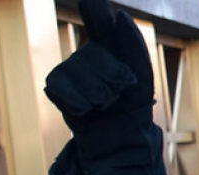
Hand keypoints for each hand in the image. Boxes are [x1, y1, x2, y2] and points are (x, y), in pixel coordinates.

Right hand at [44, 0, 155, 164]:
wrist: (122, 137)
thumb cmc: (134, 103)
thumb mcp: (143, 74)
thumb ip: (134, 45)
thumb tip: (120, 15)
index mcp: (111, 44)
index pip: (100, 20)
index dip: (95, 11)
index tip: (91, 0)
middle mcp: (87, 52)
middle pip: (94, 54)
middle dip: (113, 79)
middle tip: (119, 93)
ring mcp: (69, 67)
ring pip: (77, 72)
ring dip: (97, 95)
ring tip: (104, 103)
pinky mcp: (56, 86)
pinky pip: (62, 88)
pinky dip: (79, 104)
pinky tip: (87, 109)